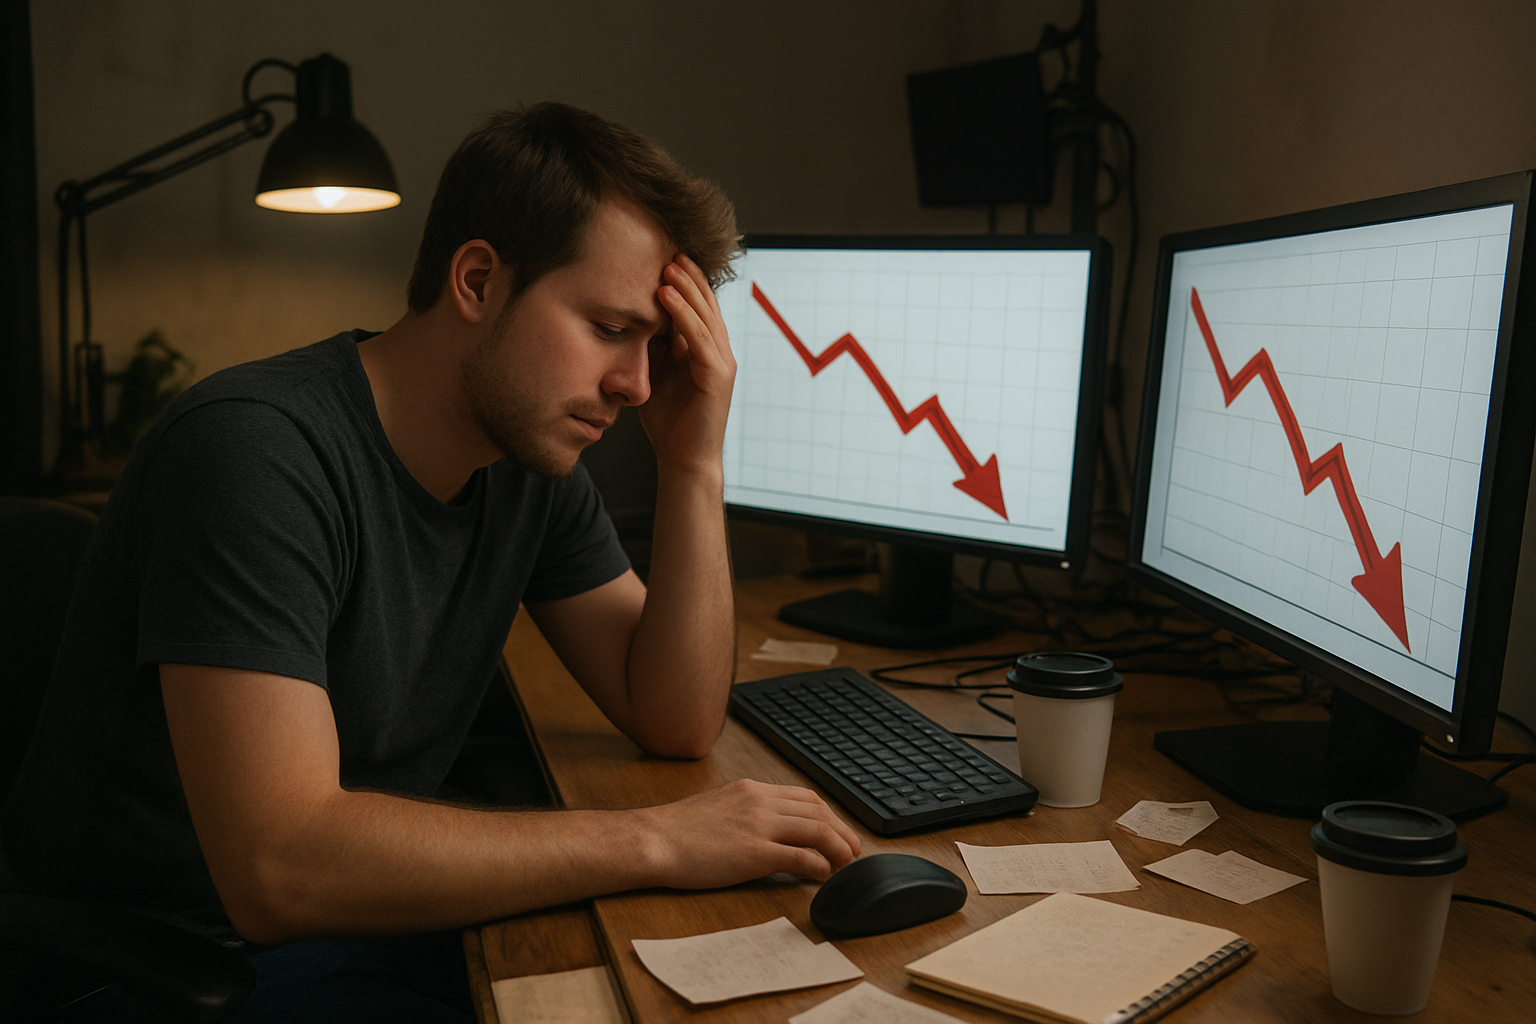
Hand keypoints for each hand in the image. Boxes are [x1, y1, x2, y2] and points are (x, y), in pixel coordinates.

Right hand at [634, 779, 861, 888]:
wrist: (653, 839)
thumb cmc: (677, 831)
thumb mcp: (719, 806)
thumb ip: (746, 811)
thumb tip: (768, 829)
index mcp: (752, 790)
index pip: (806, 797)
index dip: (829, 815)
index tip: (838, 833)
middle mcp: (760, 801)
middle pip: (819, 810)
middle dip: (842, 831)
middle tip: (853, 852)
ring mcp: (759, 826)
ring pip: (818, 830)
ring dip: (839, 849)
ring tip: (846, 866)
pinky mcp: (754, 853)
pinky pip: (802, 856)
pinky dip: (819, 867)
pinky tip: (822, 877)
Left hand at [641, 254, 735, 474]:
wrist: (683, 459)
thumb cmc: (668, 421)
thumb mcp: (655, 372)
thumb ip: (654, 346)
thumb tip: (636, 316)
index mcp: (705, 349)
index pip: (698, 305)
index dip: (684, 279)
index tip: (663, 254)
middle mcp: (718, 351)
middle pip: (706, 302)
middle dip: (688, 274)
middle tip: (668, 247)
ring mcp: (722, 362)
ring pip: (705, 314)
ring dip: (686, 286)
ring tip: (668, 263)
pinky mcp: (718, 375)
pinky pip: (700, 337)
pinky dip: (684, 314)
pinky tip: (667, 295)